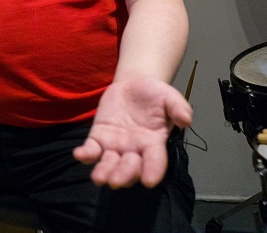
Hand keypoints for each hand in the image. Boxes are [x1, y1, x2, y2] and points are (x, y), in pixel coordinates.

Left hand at [73, 75, 192, 188]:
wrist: (133, 85)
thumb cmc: (154, 94)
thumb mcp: (169, 96)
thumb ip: (178, 107)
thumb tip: (186, 119)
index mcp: (153, 143)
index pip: (155, 161)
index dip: (153, 171)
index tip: (149, 181)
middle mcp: (134, 150)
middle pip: (130, 169)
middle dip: (124, 175)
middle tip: (117, 180)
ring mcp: (115, 146)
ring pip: (109, 164)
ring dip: (104, 172)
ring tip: (99, 178)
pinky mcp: (98, 138)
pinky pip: (91, 150)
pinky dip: (86, 154)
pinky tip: (80, 154)